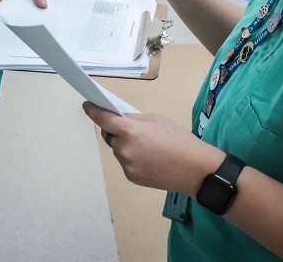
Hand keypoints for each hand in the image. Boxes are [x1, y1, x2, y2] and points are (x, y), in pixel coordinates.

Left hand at [82, 102, 223, 195]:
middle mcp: (124, 149)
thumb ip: (135, 119)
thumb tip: (120, 119)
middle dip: (119, 132)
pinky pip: (126, 163)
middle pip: (112, 136)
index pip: (104, 120)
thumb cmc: (179, 140)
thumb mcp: (157, 120)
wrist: (195, 170)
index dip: (93, 111)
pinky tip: (150, 159)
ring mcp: (127, 165)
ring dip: (126, 146)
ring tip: (148, 148)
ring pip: (119, 151)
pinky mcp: (131, 177)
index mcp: (131, 131)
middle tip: (137, 132)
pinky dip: (133, 158)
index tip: (87, 106)